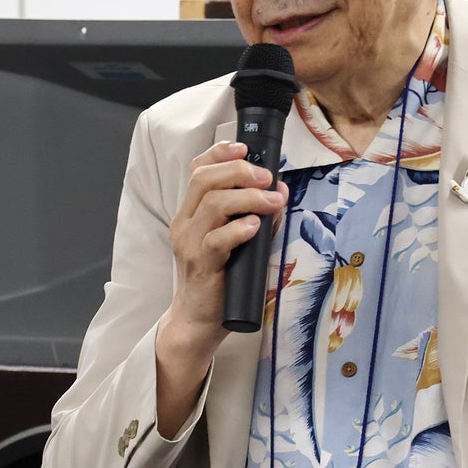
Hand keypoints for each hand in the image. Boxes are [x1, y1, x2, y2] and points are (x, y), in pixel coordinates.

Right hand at [162, 140, 287, 346]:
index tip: (244, 148)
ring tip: (272, 201)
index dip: (219, 154)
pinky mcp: (200, 265)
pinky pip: (217, 240)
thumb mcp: (237, 241)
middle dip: (238, 172)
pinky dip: (239, 229)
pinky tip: (256, 227)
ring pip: (212, 205)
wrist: (198, 319)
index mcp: (191, 213)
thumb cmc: (220, 278)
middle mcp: (185, 223)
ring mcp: (190, 243)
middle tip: (267, 177)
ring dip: (247, 198)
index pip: (197, 171)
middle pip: (203, 180)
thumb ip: (256, 214)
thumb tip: (281, 190)